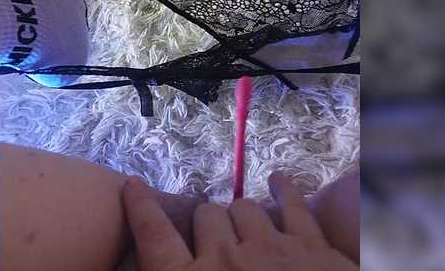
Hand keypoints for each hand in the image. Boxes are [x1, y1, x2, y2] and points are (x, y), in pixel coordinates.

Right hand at [122, 172, 357, 270]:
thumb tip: (165, 268)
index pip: (154, 236)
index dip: (141, 208)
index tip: (132, 186)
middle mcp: (224, 257)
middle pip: (206, 215)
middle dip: (207, 224)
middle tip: (213, 239)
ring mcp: (270, 247)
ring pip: (244, 207)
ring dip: (240, 216)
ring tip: (244, 228)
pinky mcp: (311, 246)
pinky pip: (292, 205)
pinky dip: (284, 190)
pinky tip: (278, 181)